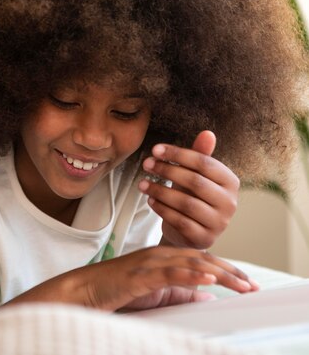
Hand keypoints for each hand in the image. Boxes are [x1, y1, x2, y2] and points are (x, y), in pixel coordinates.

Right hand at [6, 246, 257, 311]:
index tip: (246, 281)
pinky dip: (190, 275)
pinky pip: (169, 273)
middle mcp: (159, 255)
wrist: (83, 290)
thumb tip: (207, 296)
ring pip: (190, 264)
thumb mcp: (154, 293)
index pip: (201, 260)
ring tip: (240, 283)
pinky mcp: (139, 275)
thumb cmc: (114, 290)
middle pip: (201, 259)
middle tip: (251, 284)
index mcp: (162, 257)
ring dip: (218, 273)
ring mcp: (149, 263)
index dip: (226, 269)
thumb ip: (179, 293)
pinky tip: (207, 280)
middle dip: (230, 272)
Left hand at [138, 131, 239, 248]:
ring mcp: (219, 223)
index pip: (204, 163)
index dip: (178, 154)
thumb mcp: (195, 174)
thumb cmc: (192, 196)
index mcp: (230, 182)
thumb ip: (200, 155)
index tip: (155, 150)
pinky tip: (150, 200)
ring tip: (142, 184)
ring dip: (160, 191)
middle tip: (146, 164)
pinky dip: (162, 209)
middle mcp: (230, 203)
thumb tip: (208, 133)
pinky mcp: (204, 238)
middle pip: (195, 182)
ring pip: (186, 203)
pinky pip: (180, 221)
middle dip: (167, 171)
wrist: (190, 231)